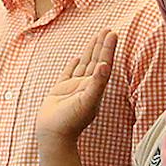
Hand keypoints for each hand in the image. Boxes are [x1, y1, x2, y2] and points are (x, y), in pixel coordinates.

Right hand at [37, 29, 116, 143]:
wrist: (53, 134)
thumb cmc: (72, 121)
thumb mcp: (87, 101)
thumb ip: (97, 83)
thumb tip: (104, 65)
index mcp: (96, 87)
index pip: (104, 64)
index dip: (108, 49)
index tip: (112, 34)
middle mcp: (87, 86)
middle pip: (96, 61)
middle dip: (102, 46)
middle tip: (107, 30)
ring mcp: (74, 87)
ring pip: (84, 65)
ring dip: (90, 51)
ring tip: (96, 37)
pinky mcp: (60, 90)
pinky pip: (68, 73)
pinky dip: (73, 65)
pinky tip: (77, 58)